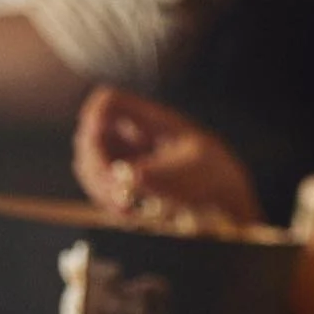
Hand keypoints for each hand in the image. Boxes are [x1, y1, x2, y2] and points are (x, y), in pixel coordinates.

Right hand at [72, 85, 261, 225]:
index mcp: (152, 121)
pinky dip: (106, 199)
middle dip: (94, 163)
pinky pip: (99, 186)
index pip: (108, 101)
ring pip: (89, 164)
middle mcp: (133, 136)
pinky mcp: (123, 180)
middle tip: (113, 188)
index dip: (94, 115)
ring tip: (123, 209)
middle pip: (90, 136)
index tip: (95, 139)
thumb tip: (126, 174)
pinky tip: (125, 213)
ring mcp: (125, 157)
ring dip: (98, 186)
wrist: (225, 201)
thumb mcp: (193, 172)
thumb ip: (159, 173)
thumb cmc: (215, 177)